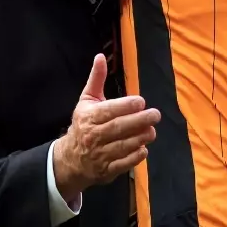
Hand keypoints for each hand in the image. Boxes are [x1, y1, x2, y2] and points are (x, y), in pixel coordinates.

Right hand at [52, 54, 159, 201]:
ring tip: (152, 131)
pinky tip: (143, 148)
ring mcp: (100, 155)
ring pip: (123, 145)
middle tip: (156, 115)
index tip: (141, 102)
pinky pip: (124, 163)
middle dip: (139, 121)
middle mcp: (93, 136)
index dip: (126, 106)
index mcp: (88, 117)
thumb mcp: (86, 101)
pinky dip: (135, 156)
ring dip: (141, 138)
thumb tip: (100, 57)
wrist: (71, 159)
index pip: (109, 111)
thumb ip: (96, 79)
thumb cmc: (83, 125)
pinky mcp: (106, 170)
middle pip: (119, 128)